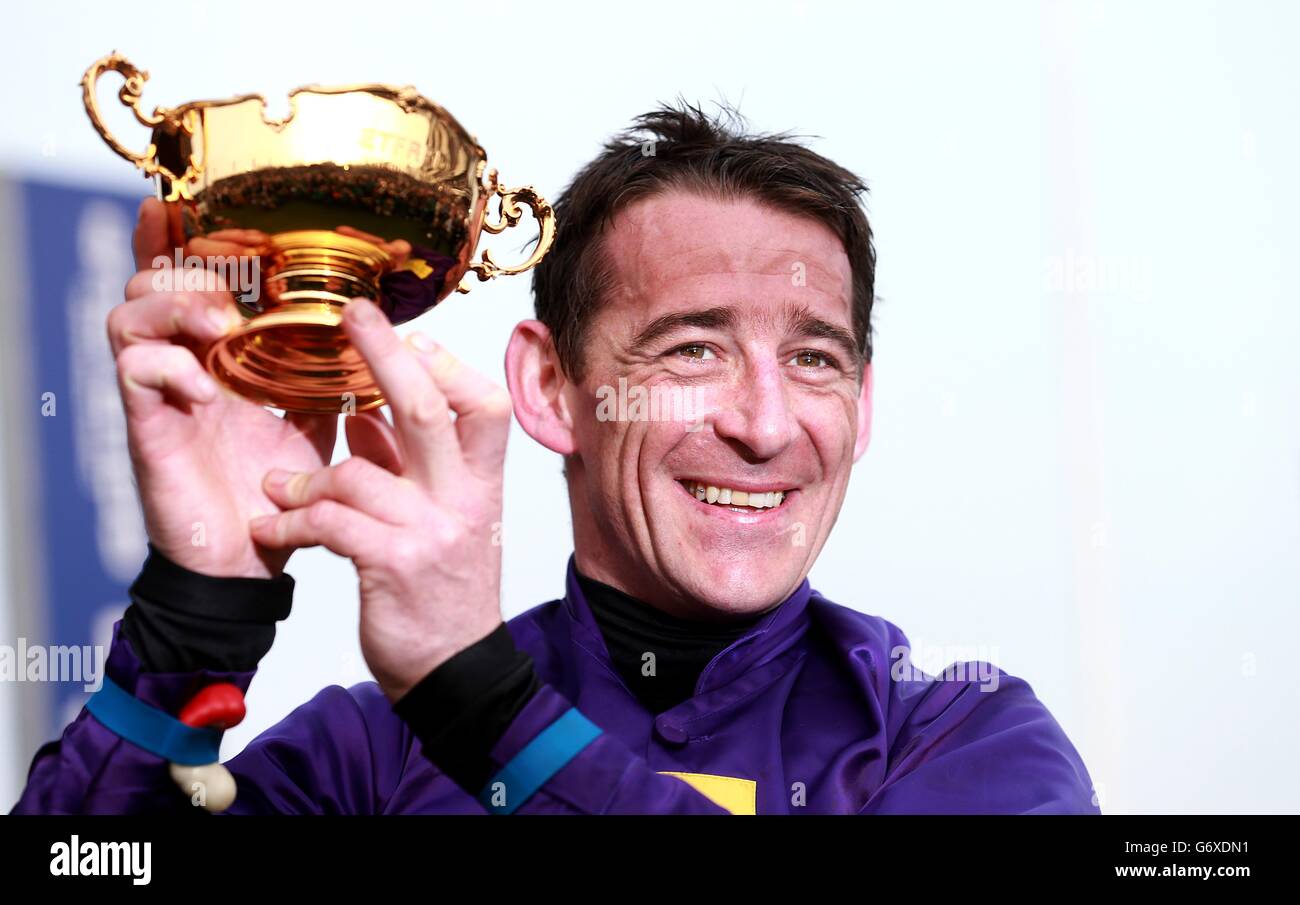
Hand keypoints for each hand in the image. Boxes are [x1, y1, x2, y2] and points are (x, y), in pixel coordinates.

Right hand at [112, 199, 336, 578]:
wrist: (250, 559)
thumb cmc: (275, 490)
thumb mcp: (313, 419)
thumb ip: (325, 376)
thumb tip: (373, 337)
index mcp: (216, 358)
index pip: (185, 282)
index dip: (173, 239)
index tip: (177, 204)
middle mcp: (180, 367)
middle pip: (146, 282)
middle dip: (182, 266)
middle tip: (225, 290)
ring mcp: (159, 396)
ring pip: (127, 315)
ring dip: (174, 306)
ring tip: (217, 328)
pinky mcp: (148, 428)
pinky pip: (133, 371)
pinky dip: (169, 366)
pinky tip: (206, 390)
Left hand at [249, 299, 511, 700]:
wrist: (457, 672)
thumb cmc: (445, 592)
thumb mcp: (444, 520)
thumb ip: (410, 466)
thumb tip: (369, 414)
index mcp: (482, 484)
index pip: (484, 406)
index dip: (448, 365)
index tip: (410, 339)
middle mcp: (463, 500)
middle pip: (428, 410)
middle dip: (385, 356)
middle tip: (351, 315)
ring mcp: (430, 532)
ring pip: (357, 472)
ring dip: (305, 474)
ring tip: (275, 487)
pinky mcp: (392, 566)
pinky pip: (328, 522)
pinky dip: (290, 520)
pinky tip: (270, 526)